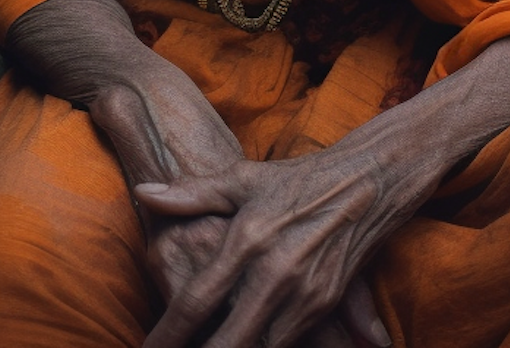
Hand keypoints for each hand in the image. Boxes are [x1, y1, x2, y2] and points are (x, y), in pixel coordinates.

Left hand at [135, 147, 405, 347]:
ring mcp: (303, 295)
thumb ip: (192, 193)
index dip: (169, 333)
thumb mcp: (242, 178)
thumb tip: (144, 195)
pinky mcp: (323, 305)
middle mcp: (275, 274)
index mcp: (248, 239)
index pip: (198, 300)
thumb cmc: (294, 180)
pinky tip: (245, 344)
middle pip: (229, 342)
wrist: (365, 183)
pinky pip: (286, 345)